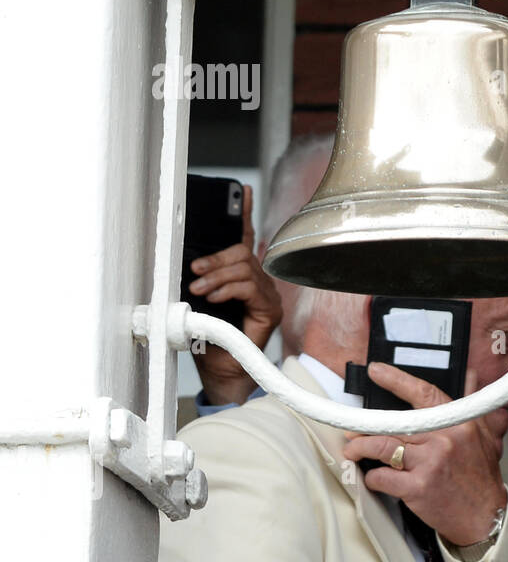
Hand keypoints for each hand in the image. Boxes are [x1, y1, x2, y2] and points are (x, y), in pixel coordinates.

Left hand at [191, 185, 282, 404]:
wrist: (220, 371)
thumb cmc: (206, 339)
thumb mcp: (194, 302)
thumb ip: (197, 281)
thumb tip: (183, 265)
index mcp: (241, 277)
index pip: (244, 239)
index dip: (244, 214)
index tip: (243, 191)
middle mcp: (258, 283)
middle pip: (242, 252)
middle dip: (216, 258)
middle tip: (194, 271)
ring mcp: (267, 295)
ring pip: (245, 268)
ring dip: (217, 276)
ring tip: (199, 289)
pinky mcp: (270, 309)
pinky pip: (250, 287)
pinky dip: (229, 289)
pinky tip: (215, 298)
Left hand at [341, 363, 507, 546]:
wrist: (485, 516)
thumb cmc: (481, 476)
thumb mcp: (486, 434)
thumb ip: (472, 403)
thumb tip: (469, 375)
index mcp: (459, 422)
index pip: (424, 394)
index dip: (397, 380)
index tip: (376, 371)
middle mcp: (445, 439)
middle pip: (395, 422)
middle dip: (367, 425)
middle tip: (353, 428)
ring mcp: (430, 463)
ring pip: (382, 446)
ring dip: (361, 448)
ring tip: (353, 449)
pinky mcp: (417, 487)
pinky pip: (382, 477)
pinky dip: (372, 478)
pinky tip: (373, 478)